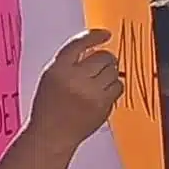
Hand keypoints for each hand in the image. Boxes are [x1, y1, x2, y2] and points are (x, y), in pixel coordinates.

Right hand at [34, 29, 126, 146]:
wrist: (51, 135)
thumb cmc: (49, 107)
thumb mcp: (50, 78)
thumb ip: (69, 62)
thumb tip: (96, 49)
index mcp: (57, 69)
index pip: (79, 44)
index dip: (94, 36)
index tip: (104, 34)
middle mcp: (74, 78)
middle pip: (102, 57)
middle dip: (104, 59)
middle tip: (100, 66)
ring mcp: (90, 93)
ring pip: (113, 71)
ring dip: (109, 73)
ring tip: (98, 82)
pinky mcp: (103, 105)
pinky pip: (119, 87)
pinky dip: (114, 87)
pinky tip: (103, 92)